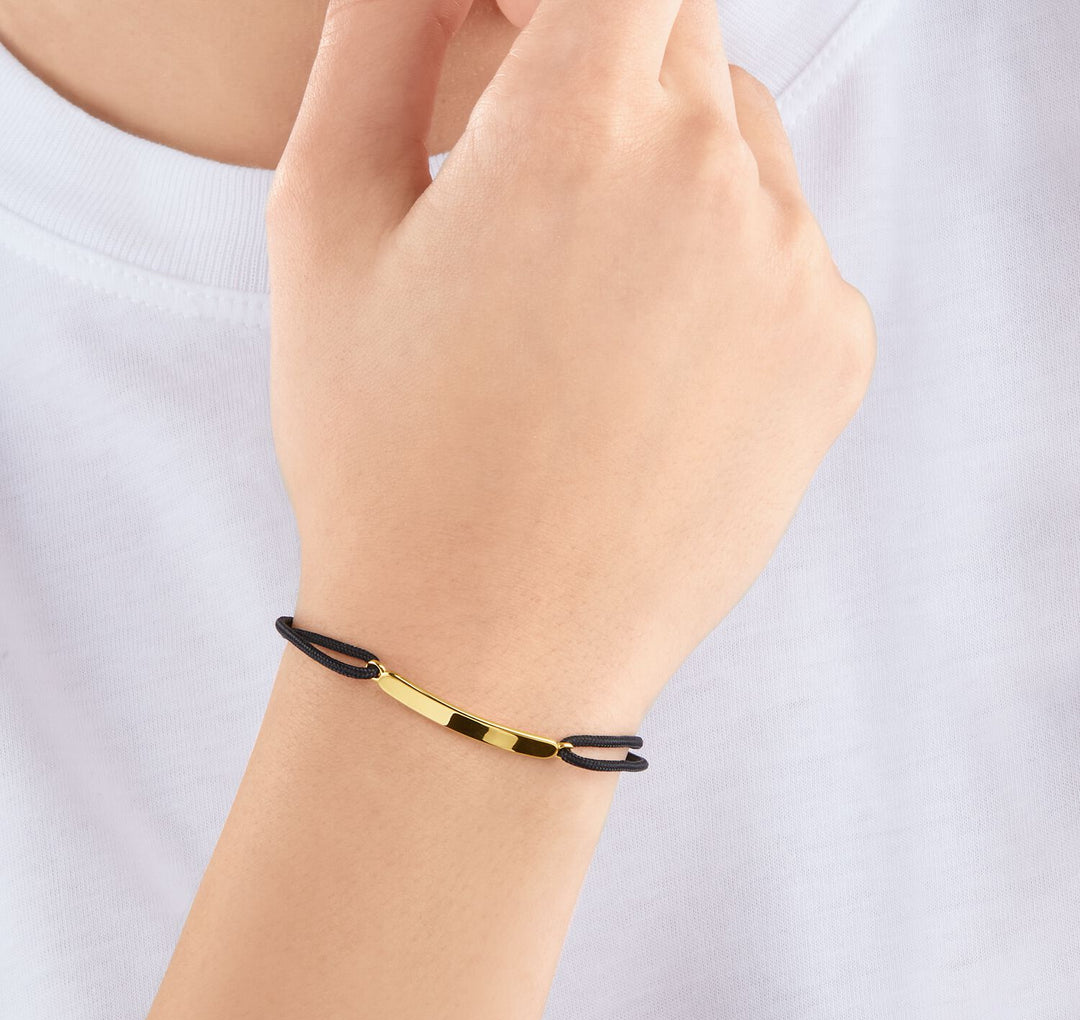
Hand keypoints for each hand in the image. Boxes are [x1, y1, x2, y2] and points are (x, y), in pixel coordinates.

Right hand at [266, 0, 875, 732]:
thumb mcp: (323, 228)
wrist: (488, 650)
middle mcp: (714, 179)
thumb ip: (373, 40)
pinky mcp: (836, 354)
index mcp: (577, 126)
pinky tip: (645, 363)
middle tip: (520, 175)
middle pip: (680, 37)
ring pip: (742, 143)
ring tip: (577, 291)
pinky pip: (788, 250)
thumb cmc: (384, 455)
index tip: (507, 45)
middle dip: (599, 73)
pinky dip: (724, 264)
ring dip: (666, 168)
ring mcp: (795, 270)